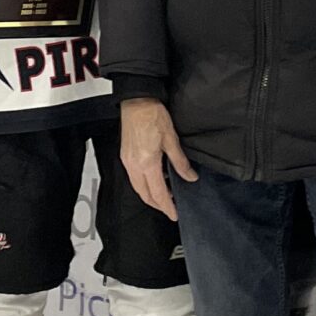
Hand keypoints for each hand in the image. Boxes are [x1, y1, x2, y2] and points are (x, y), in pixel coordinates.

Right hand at [120, 97, 196, 219]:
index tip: (175, 215)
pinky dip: (145, 185)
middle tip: (171, 209)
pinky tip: (156, 180)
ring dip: (151, 196)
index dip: (167, 207)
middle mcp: (134, 166)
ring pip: (138, 188)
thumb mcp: (171, 139)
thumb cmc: (153, 116)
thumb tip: (190, 177)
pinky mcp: (125, 156)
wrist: (136, 101)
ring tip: (166, 196)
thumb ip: (180, 162)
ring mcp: (127, 162)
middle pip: (145, 195)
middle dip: (158, 205)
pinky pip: (134, 178)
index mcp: (147, 164)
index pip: (158, 194)